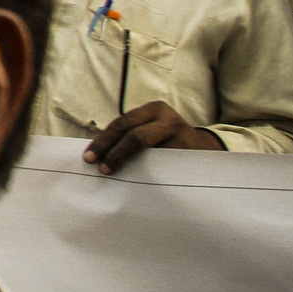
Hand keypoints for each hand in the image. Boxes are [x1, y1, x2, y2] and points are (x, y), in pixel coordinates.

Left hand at [82, 100, 226, 173]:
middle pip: (135, 137)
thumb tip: (96, 153)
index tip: (89, 157)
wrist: (203, 148)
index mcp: (154, 109)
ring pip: (150, 154)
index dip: (103, 141)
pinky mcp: (189, 158)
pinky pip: (163, 168)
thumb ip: (129, 134)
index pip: (122, 124)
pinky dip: (146, 175)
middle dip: (113, 154)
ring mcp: (183, 139)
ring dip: (129, 167)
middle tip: (101, 169)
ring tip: (116, 176)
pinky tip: (135, 182)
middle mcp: (169, 120)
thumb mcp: (150, 127)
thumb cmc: (165, 138)